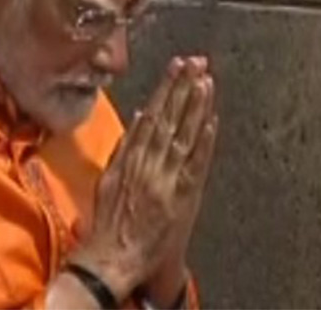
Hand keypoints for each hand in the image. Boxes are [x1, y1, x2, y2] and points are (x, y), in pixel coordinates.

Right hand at [76, 58, 216, 301]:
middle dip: (185, 87)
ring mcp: (167, 180)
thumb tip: (139, 115)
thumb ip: (124, 147)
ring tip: (207, 80)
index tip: (177, 65)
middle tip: (198, 61)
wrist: (113, 259)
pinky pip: (196, 165)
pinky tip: (212, 120)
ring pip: (185, 136)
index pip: (153, 113)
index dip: (166, 88)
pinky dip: (204, 143)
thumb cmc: (108, 221)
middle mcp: (150, 164)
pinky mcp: (182, 197)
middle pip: (171, 119)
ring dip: (197, 107)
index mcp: (131, 158)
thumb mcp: (109, 179)